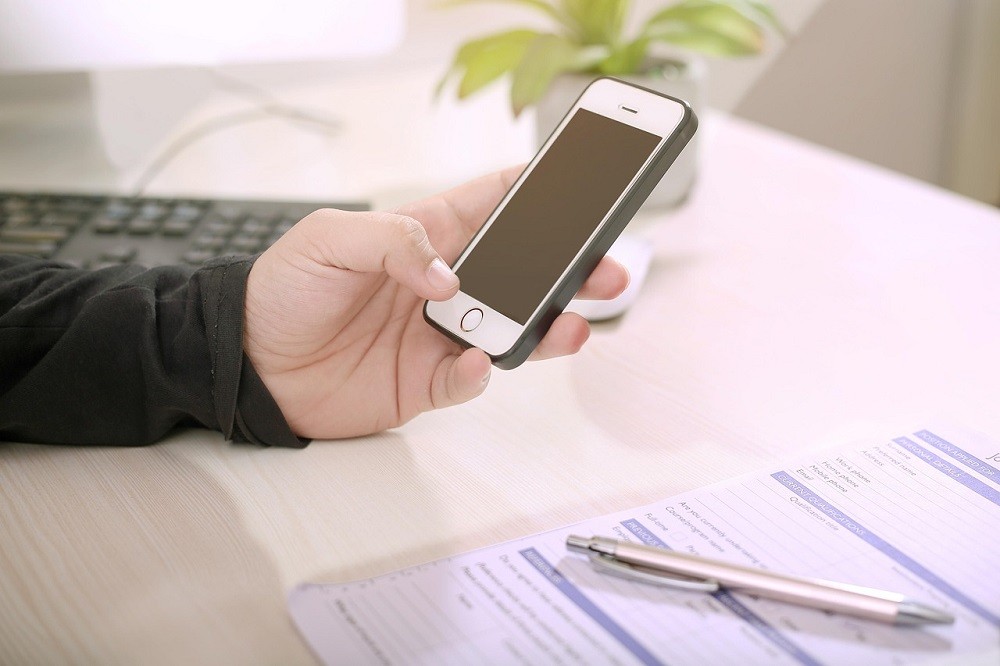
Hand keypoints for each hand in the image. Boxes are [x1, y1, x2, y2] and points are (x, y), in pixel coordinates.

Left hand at [243, 166, 628, 438]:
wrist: (248, 363)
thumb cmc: (282, 290)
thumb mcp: (328, 238)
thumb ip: (392, 241)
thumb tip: (448, 277)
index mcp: (426, 237)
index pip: (494, 205)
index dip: (539, 192)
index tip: (582, 185)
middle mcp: (444, 285)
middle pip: (524, 272)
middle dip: (570, 269)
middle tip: (605, 269)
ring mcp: (440, 335)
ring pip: (513, 330)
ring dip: (548, 326)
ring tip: (573, 323)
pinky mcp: (426, 382)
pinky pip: (469, 380)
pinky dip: (481, 375)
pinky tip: (482, 363)